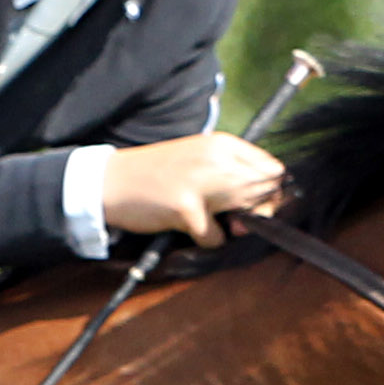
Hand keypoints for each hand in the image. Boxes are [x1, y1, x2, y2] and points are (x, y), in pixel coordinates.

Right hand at [102, 131, 286, 247]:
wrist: (111, 182)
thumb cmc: (156, 174)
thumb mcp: (197, 158)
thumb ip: (229, 170)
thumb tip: (266, 198)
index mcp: (221, 143)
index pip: (272, 167)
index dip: (272, 191)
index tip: (256, 204)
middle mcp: (215, 158)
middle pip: (265, 191)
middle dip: (259, 212)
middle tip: (237, 221)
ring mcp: (200, 182)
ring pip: (247, 212)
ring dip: (236, 227)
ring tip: (213, 223)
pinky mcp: (186, 208)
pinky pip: (216, 236)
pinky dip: (207, 240)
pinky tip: (189, 230)